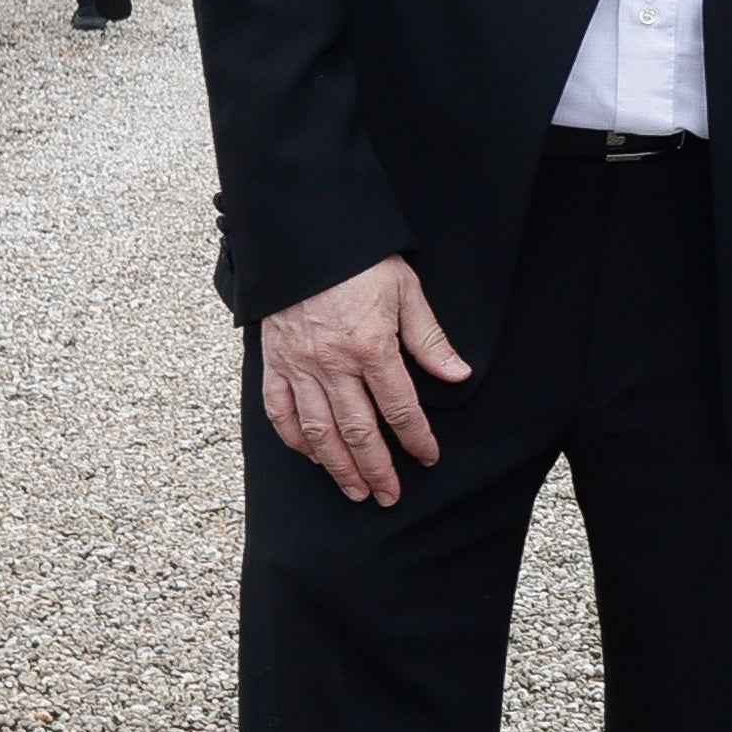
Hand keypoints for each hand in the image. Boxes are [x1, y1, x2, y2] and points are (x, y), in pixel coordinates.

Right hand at [259, 257, 466, 504]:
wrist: (303, 235)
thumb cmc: (359, 260)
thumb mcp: (406, 291)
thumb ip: (430, 338)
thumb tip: (458, 375)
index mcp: (371, 347)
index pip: (399, 408)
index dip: (416, 439)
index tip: (428, 458)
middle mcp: (332, 364)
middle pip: (357, 431)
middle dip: (377, 470)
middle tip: (389, 496)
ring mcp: (298, 365)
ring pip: (318, 431)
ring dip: (338, 467)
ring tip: (355, 491)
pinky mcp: (273, 361)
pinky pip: (280, 411)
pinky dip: (295, 439)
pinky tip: (312, 456)